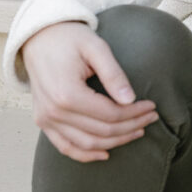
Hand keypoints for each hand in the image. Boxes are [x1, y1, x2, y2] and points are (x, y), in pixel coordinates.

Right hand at [21, 21, 158, 162]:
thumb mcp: (96, 48)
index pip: (110, 114)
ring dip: (115, 142)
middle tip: (151, 118)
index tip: (152, 106)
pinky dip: (85, 154)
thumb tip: (130, 99)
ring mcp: (45, 119)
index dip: (135, 113)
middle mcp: (53, 112)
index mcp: (66, 93)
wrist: (39, 37)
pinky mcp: (42, 121)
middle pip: (101, 132)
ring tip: (137, 131)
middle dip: (131, 127)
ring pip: (86, 144)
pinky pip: (65, 147)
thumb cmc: (70, 38)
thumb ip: (113, 74)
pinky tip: (106, 153)